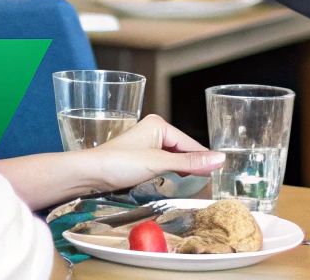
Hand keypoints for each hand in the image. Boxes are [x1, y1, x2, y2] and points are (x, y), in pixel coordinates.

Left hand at [80, 114, 222, 192]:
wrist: (89, 174)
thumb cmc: (120, 163)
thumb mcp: (159, 163)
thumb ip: (189, 163)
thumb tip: (220, 159)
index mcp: (159, 124)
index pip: (190, 143)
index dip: (203, 159)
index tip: (218, 174)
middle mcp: (153, 130)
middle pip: (182, 150)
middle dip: (192, 165)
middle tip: (208, 182)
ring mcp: (145, 144)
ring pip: (173, 158)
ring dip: (181, 170)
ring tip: (195, 184)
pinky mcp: (139, 157)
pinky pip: (162, 163)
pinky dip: (170, 173)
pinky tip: (174, 182)